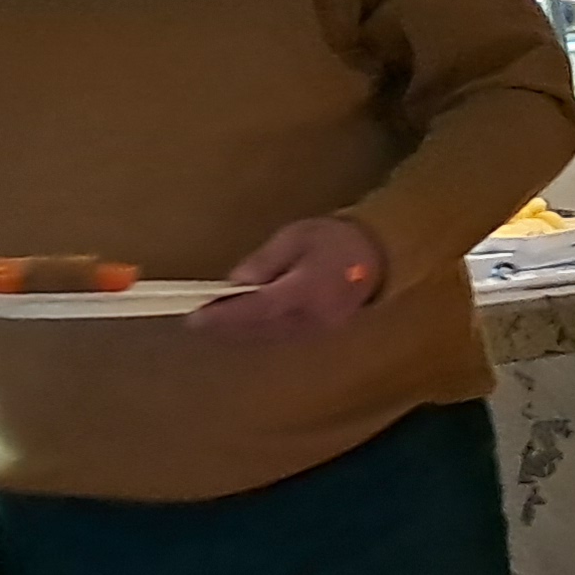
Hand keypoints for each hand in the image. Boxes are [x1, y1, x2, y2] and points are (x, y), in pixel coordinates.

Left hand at [190, 215, 386, 342]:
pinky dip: (256, 332)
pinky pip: (280, 336)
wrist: (378, 258)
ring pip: (268, 336)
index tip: (196, 317)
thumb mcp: (297, 238)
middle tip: (195, 320)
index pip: (259, 309)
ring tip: (212, 323)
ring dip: (238, 332)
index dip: (225, 315)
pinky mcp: (319, 333)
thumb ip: (266, 261)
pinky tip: (240, 325)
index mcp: (308, 291)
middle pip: (259, 328)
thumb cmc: (335, 241)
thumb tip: (237, 282)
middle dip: (225, 326)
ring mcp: (317, 330)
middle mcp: (312, 317)